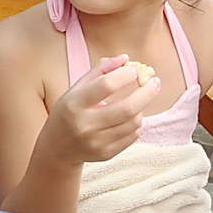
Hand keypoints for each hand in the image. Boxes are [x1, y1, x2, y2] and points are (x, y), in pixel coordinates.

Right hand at [40, 55, 161, 163]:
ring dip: (140, 108)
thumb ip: (100, 71)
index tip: (134, 70)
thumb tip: (125, 58)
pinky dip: (136, 123)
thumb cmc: (69, 111)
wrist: (57, 148)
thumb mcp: (77, 88)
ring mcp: (96, 142)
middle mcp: (85, 125)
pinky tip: (128, 118)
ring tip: (135, 102)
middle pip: (128, 108)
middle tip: (155, 82)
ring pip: (134, 122)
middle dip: (147, 92)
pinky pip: (133, 135)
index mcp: (75, 103)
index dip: (125, 75)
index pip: (106, 85)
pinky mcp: (106, 154)